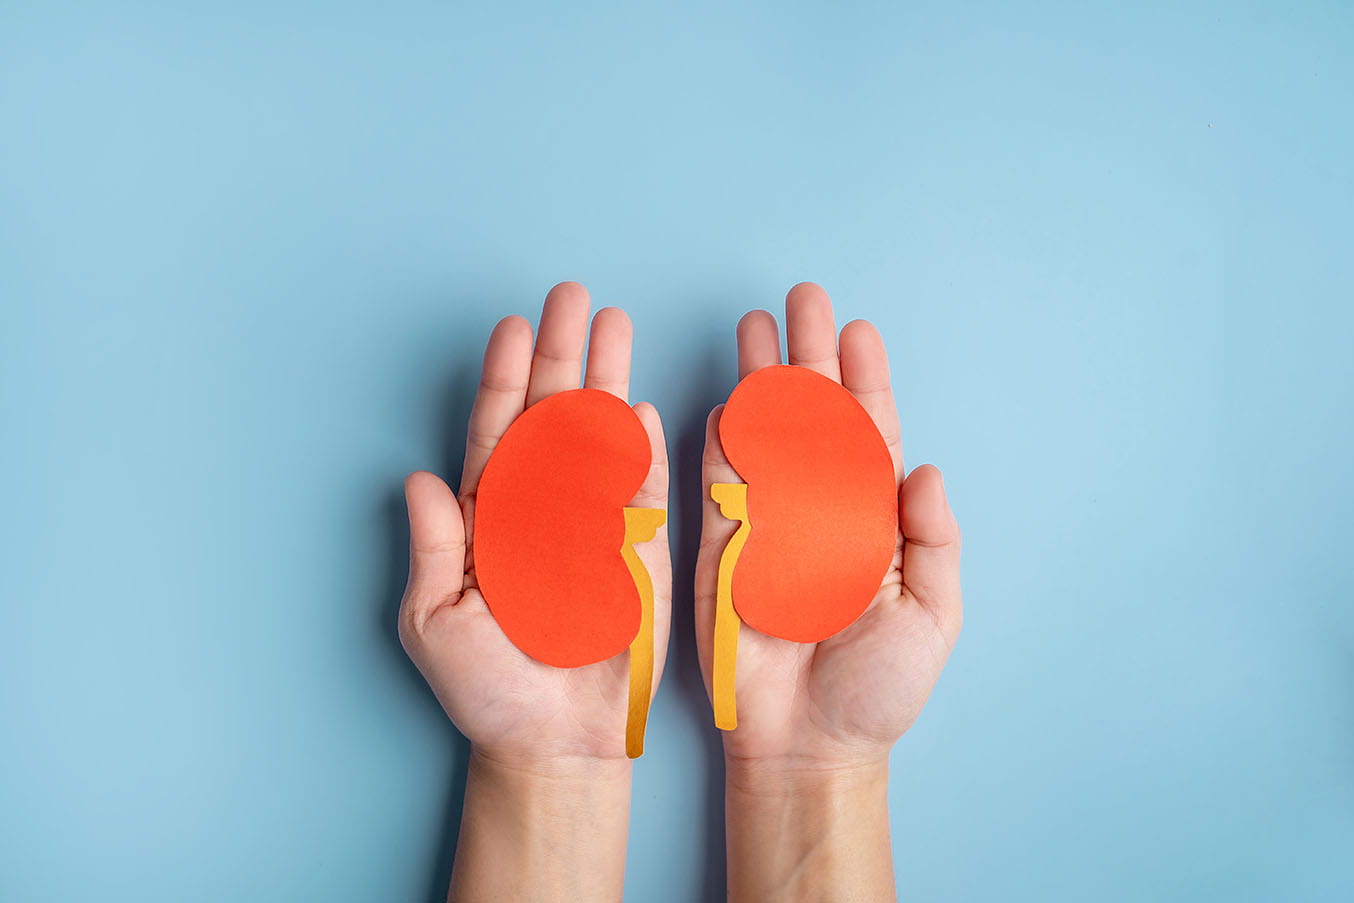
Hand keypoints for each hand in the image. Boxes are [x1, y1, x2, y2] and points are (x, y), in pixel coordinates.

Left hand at [399, 282, 670, 766]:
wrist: (553, 742)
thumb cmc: (488, 688)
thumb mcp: (436, 620)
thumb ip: (433, 549)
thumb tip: (417, 478)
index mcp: (490, 518)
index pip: (497, 431)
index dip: (505, 377)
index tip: (513, 324)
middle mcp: (543, 508)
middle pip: (553, 415)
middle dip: (563, 352)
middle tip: (572, 295)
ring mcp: (595, 525)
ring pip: (601, 438)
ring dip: (608, 380)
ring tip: (616, 324)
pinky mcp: (640, 554)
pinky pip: (643, 493)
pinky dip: (643, 450)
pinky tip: (642, 405)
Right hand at [695, 283, 961, 773]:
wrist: (807, 743)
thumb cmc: (877, 688)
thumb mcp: (930, 617)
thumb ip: (933, 542)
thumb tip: (926, 470)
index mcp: (873, 519)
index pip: (870, 434)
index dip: (864, 381)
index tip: (859, 331)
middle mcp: (820, 508)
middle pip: (814, 417)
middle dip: (809, 356)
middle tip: (803, 298)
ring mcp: (769, 523)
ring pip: (765, 436)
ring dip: (761, 381)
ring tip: (755, 325)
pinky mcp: (723, 548)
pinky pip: (718, 485)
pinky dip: (720, 441)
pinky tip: (726, 398)